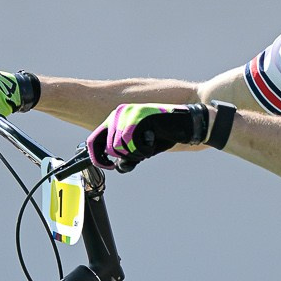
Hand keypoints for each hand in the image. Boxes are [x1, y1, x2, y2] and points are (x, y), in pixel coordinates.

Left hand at [86, 102, 214, 172]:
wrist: (185, 123)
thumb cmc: (164, 135)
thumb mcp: (142, 147)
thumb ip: (128, 155)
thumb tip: (116, 167)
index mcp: (116, 117)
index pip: (95, 140)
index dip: (98, 157)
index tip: (108, 166)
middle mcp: (118, 113)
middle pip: (110, 148)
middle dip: (127, 157)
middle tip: (143, 153)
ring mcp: (127, 115)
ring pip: (119, 148)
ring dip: (136, 154)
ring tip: (149, 146)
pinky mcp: (137, 118)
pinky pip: (131, 144)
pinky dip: (142, 150)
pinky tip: (153, 142)